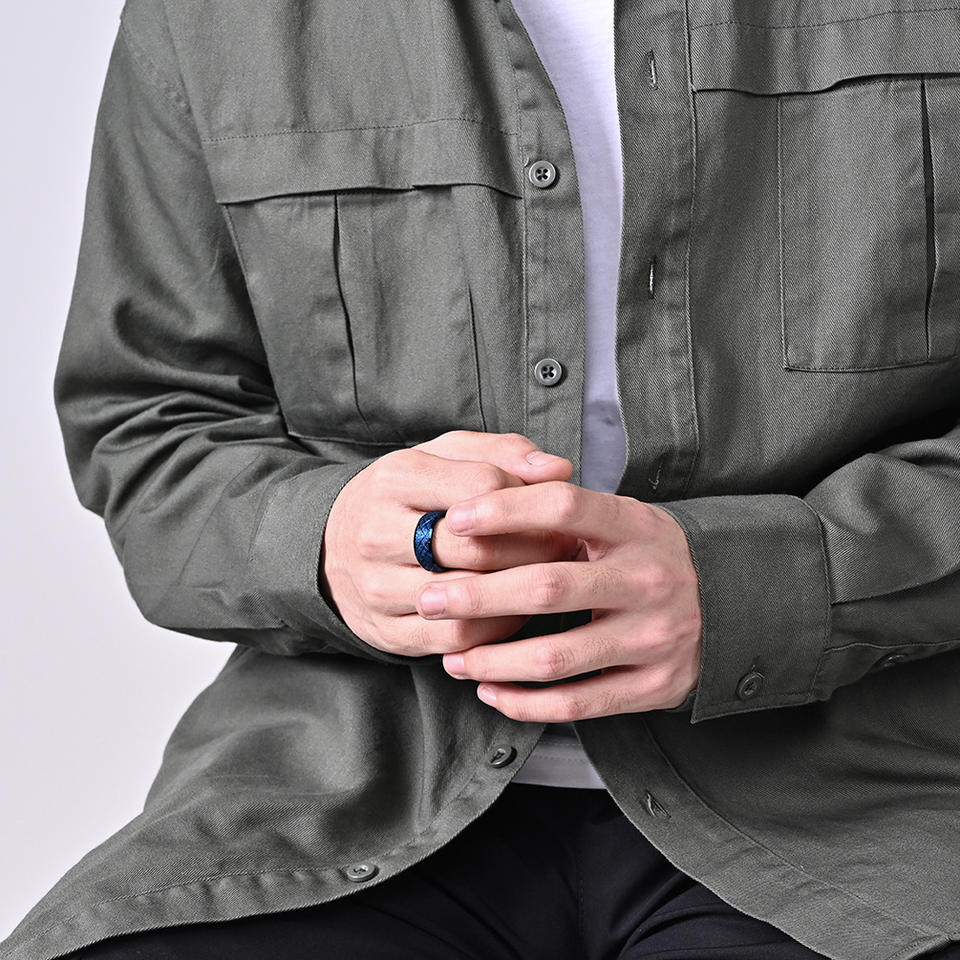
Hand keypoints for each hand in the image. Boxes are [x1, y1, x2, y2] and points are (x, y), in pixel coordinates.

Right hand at [320, 431, 580, 656]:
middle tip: (567, 548)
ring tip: (547, 580)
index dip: (529, 499)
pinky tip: (515, 613)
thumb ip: (503, 453)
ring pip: (465, 600)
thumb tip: (559, 469)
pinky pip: (454, 638)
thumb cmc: (409, 495)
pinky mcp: (385, 630)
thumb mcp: (446, 456)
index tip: (557, 508)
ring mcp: (377, 586)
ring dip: (519, 595)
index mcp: (395, 478)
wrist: (333, 545)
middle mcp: (378, 533)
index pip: (481, 487)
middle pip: (476, 548)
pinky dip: (494, 631)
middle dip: (534, 550)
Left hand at [414, 481, 702, 718]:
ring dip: (492, 661)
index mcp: (635, 527)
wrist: (736, 604)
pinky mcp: (652, 686)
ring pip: (555, 657)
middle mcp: (646, 580)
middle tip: (429, 599)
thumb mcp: (623, 520)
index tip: (454, 520)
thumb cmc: (651, 555)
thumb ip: (564, 514)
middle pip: (546, 587)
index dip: (504, 510)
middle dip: (476, 596)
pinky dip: (525, 702)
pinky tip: (491, 692)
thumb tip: (478, 507)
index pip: (563, 506)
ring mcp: (652, 637)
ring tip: (451, 657)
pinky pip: (578, 703)